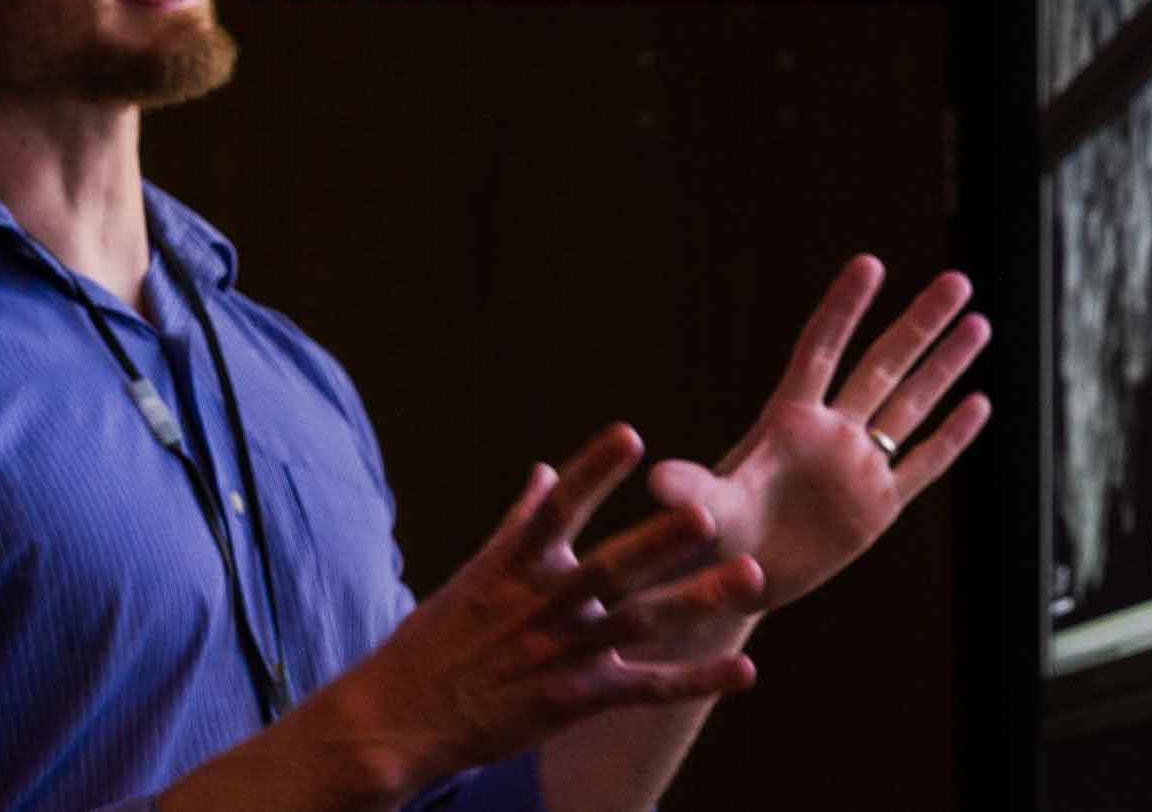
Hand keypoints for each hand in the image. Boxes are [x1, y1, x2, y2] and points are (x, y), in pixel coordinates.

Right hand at [300, 424, 768, 796]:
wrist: (400, 717)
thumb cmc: (435, 640)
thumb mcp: (474, 573)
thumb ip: (519, 521)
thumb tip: (542, 468)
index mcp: (516, 565)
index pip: (558, 508)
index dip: (592, 471)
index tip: (629, 434)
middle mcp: (544, 605)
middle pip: (610, 568)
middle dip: (659, 542)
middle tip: (708, 515)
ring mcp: (562, 653)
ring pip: (641, 623)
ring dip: (697, 601)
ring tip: (751, 578)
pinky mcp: (575, 701)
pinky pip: (647, 688)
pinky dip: (696, 679)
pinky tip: (744, 669)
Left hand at [648, 255, 991, 612]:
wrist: (734, 580)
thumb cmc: (708, 538)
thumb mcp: (702, 514)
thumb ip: (690, 493)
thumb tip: (659, 481)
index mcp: (786, 421)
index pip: (822, 350)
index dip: (844, 308)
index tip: (870, 263)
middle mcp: (830, 432)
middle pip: (883, 364)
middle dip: (920, 323)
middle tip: (958, 281)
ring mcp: (858, 466)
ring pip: (911, 404)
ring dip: (946, 365)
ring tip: (979, 321)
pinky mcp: (878, 506)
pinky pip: (923, 463)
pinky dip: (952, 435)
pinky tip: (980, 402)